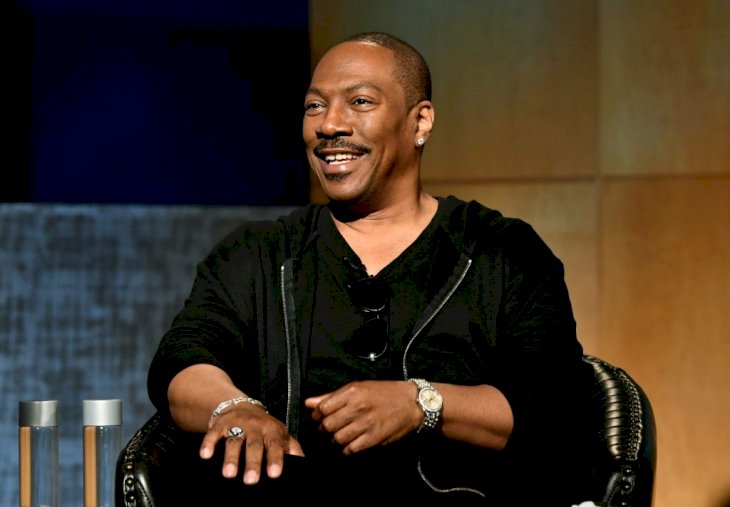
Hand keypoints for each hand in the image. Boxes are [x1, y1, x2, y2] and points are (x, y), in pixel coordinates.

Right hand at [199, 404, 304, 484]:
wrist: (241, 406)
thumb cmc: (265, 428)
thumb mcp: (281, 435)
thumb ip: (293, 450)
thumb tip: (304, 464)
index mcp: (273, 431)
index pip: (275, 446)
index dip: (275, 459)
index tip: (274, 474)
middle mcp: (255, 427)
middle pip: (254, 446)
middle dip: (253, 463)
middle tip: (251, 481)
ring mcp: (237, 425)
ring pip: (234, 442)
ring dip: (231, 458)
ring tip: (229, 475)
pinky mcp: (220, 424)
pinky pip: (213, 434)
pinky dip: (208, 444)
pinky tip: (205, 455)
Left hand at [304, 380, 420, 454]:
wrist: (411, 403)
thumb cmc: (384, 393)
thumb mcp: (358, 387)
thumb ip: (332, 396)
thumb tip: (309, 402)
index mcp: (352, 392)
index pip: (323, 408)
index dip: (317, 415)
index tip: (320, 417)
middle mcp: (357, 407)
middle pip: (327, 425)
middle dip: (324, 429)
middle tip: (328, 429)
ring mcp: (366, 424)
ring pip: (337, 439)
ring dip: (335, 440)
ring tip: (341, 435)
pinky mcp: (374, 438)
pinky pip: (351, 449)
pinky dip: (347, 449)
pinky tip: (351, 443)